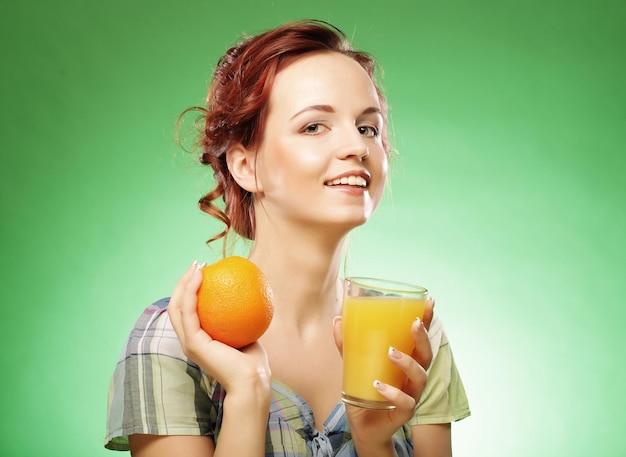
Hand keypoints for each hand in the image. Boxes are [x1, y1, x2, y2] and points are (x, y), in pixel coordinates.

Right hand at [167, 261, 271, 397]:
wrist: (252, 380)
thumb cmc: (253, 360)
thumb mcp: (246, 332)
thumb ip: (241, 316)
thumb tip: (248, 294)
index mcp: (198, 339)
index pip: (187, 311)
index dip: (190, 290)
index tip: (204, 272)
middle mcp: (189, 340)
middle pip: (176, 305)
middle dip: (183, 282)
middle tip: (197, 265)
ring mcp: (188, 342)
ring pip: (177, 306)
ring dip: (184, 282)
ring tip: (196, 266)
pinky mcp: (192, 342)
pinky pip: (189, 311)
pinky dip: (191, 291)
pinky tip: (201, 277)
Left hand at [332, 297, 434, 452]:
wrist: (363, 426)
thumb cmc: (365, 391)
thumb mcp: (354, 364)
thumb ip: (348, 344)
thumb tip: (338, 320)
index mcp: (405, 360)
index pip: (419, 338)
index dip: (427, 320)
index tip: (430, 301)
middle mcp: (412, 376)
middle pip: (426, 354)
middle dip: (423, 338)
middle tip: (414, 324)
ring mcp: (410, 394)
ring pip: (420, 377)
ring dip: (408, 363)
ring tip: (391, 352)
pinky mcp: (403, 412)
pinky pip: (405, 402)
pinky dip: (393, 392)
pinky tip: (379, 385)